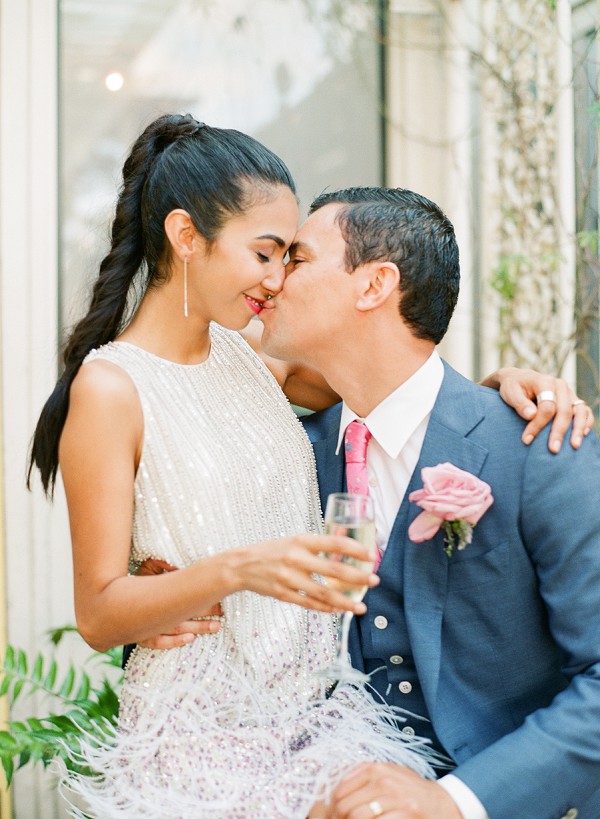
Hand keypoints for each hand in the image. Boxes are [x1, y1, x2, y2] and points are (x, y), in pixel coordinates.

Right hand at [136, 558, 222, 647]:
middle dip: (204, 612)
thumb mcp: (149, 566)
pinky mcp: (142, 636)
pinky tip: (190, 639)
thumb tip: (176, 566)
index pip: (182, 595)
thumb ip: (163, 564)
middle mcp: (152, 611)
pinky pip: (158, 642)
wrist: (110, 597)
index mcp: (156, 591)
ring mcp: (146, 626)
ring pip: (176, 628)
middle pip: (182, 613)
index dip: (200, 597)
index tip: (218, 596)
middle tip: (222, 611)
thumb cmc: (135, 579)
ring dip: (197, 628)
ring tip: (216, 626)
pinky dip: (174, 642)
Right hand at [232, 534, 379, 613]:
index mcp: (302, 540)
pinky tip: (338, 610)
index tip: (371, 555)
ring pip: (323, 593)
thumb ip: (319, 543)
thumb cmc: (273, 551)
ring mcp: (289, 578)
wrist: (242, 565)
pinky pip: (309, 604)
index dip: (355, 549)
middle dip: (358, 576)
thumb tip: (346, 539)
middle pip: (334, 570)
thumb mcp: (295, 540)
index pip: (334, 543)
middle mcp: (296, 558)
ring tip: (361, 607)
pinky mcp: (283, 594)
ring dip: (345, 601)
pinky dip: (326, 608)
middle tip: (374, 580)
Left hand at [328, 763, 461, 818]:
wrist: (441, 803)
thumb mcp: (389, 773)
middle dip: (339, 818)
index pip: (340, 788)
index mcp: (376, 768)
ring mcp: (395, 798)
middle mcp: (383, 780)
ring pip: (357, 815)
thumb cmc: (411, 789)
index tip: (330, 815)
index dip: (331, 805)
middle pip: (345, 804)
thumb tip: (336, 780)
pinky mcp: (405, 813)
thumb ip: (365, 773)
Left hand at [481, 367, 593, 452]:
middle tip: (553, 449)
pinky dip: (587, 422)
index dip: (538, 424)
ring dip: (578, 429)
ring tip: (574, 446)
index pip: (547, 406)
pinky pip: (584, 411)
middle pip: (564, 410)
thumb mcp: (510, 392)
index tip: (527, 439)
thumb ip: (520, 403)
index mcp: (545, 382)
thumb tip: (531, 415)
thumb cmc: (514, 387)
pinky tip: (583, 435)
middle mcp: (560, 386)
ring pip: (579, 411)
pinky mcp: (573, 401)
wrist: (521, 380)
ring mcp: (569, 393)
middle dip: (559, 431)